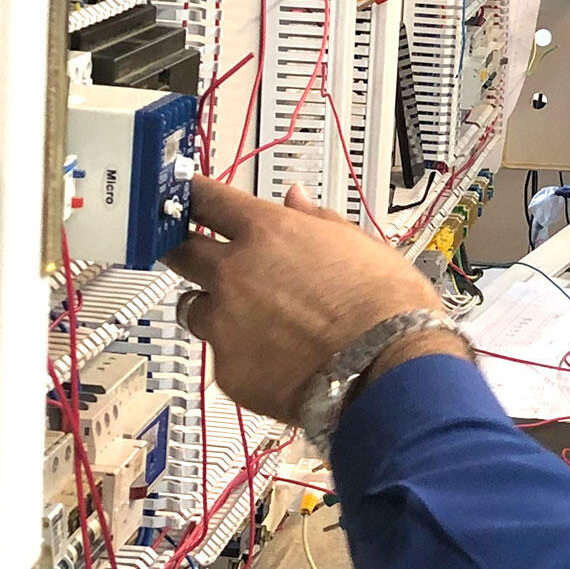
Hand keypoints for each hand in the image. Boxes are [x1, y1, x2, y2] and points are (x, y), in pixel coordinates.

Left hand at [163, 179, 453, 422]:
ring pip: (195, 309)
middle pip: (180, 253)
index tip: (184, 198)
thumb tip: (295, 200)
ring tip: (257, 324)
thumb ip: (316, 221)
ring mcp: (225, 324)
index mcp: (268, 233)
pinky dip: (244, 357)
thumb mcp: (361, 245)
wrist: (389, 371)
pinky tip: (281, 362)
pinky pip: (223, 357)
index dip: (191, 197)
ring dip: (215, 310)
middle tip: (200, 259)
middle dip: (186, 253)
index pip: (206, 199)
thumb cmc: (387, 308)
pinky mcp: (227, 371)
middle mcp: (235, 274)